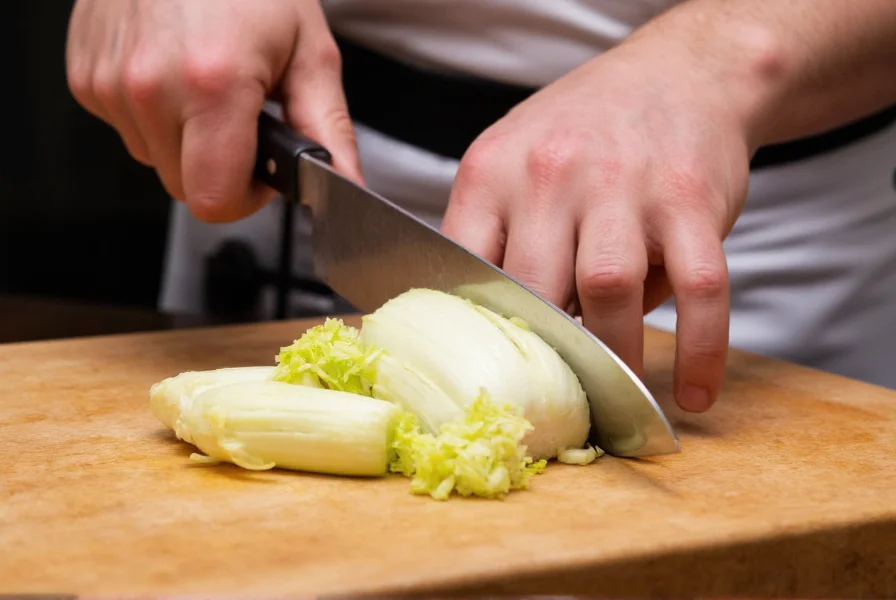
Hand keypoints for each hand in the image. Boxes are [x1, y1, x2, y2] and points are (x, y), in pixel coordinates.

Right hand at [66, 0, 361, 221]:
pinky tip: (174, 71)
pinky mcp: (85, 74)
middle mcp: (149, 87)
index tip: (261, 170)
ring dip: (186, 140)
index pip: (216, 201)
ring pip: (154, 159)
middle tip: (242, 118)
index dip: (247, 197)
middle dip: (220, 168)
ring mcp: (109, 81)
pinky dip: (153, 114)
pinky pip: (126, 127)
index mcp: (212, 86)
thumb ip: (328, 130)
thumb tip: (347, 184)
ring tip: (209, 83)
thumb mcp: (309, 52)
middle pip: (186, 188)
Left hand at [441, 28, 762, 412]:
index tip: (487, 376)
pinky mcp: (691, 201)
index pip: (463, 266)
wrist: (681, 73)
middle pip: (534, 288)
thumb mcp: (513, 159)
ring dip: (612, 358)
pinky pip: (698, 289)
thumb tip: (490, 328)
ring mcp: (625, 185)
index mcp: (493, 170)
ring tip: (616, 395)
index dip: (474, 331)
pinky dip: (701, 350)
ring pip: (607, 292)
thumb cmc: (585, 131)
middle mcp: (552, 174)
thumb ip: (495, 235)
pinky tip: (692, 392)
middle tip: (554, 394)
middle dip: (545, 353)